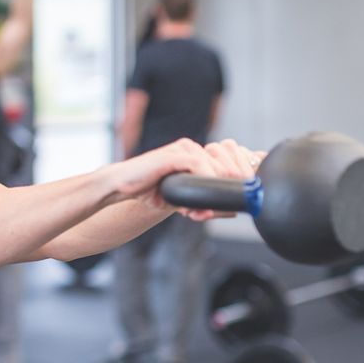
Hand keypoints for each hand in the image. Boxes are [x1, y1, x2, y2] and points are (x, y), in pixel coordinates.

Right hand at [109, 138, 262, 219]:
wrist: (122, 186)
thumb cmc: (150, 191)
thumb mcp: (183, 199)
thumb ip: (205, 201)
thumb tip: (233, 211)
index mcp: (198, 155)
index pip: (230, 162)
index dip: (238, 181)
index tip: (240, 201)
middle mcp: (194, 148)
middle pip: (229, 166)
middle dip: (226, 192)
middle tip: (214, 213)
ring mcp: (185, 149)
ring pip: (217, 167)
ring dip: (215, 193)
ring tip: (202, 213)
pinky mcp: (175, 154)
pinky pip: (199, 166)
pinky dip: (204, 184)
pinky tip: (198, 203)